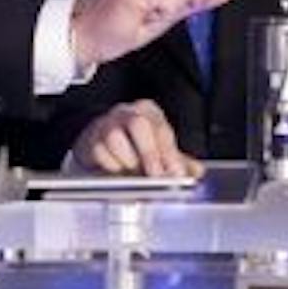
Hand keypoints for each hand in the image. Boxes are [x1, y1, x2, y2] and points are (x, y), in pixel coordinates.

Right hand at [70, 99, 202, 177]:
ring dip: (127, 161)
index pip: (162, 130)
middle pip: (138, 125)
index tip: (176, 174)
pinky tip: (117, 170)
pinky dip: (111, 166)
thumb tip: (197, 171)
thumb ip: (178, 161)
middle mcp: (127, 112)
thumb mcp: (158, 148)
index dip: (170, 154)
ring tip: (134, 173)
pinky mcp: (90, 139)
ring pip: (116, 139)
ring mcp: (106, 123)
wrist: (98, 140)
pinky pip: (100, 153)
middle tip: (157, 177)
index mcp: (148, 111)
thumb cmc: (133, 144)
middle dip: (149, 154)